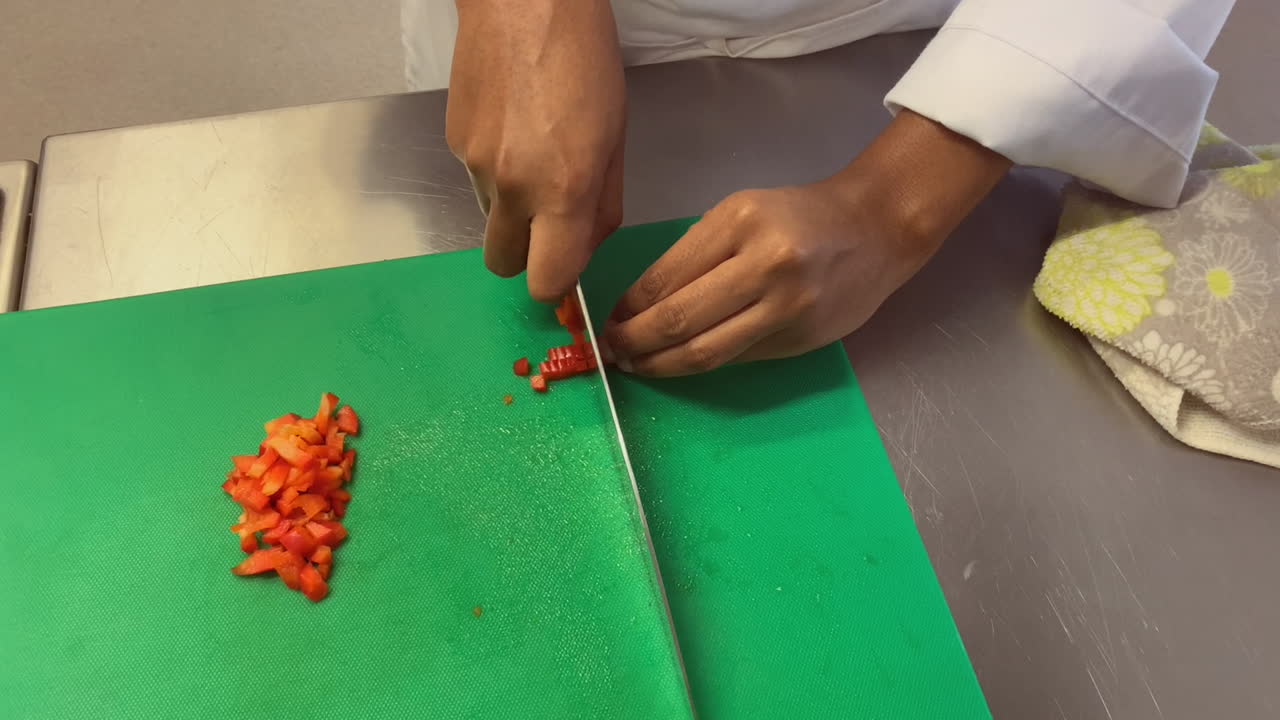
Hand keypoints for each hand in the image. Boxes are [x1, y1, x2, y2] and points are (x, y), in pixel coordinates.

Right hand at [446, 0, 625, 301]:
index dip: (557, 282)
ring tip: (533, 156)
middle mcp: (513, 187)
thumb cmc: (585, 60)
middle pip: (505, 265)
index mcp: (562, 190)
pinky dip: (495, 171)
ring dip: (511, 210)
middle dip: (527, 255)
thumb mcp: (615, 138)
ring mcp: (475, 165)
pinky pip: (476, 182)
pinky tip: (513, 127)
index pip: (547, 281)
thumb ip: (602, 205)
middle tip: (548, 221)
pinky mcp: (453, 143)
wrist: (522, 0)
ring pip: (490, 221)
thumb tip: (584, 247)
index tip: (565, 264)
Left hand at [603, 110, 1010, 376]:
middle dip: (636, 342)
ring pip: (707, 350)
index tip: (608, 321)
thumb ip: (695, 256)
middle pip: (681, 319)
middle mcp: (764, 264)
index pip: (667, 276)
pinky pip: (737, 357)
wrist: (875, 230)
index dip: (629, 307)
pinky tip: (679, 363)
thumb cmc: (799, 216)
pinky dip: (701, 364)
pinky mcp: (799, 339)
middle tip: (613, 352)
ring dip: (661, 364)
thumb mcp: (742, 214)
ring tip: (637, 366)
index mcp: (740, 222)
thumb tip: (640, 305)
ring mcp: (785, 307)